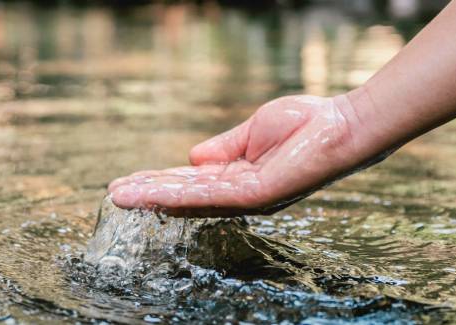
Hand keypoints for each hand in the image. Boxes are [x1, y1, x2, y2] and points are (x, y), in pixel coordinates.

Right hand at [108, 95, 373, 213]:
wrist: (341, 125)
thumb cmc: (305, 124)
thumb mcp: (252, 133)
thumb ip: (222, 148)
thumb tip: (190, 159)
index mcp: (238, 179)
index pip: (190, 184)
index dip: (159, 182)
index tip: (129, 181)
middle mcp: (240, 195)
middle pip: (185, 197)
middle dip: (149, 194)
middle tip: (114, 195)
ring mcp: (247, 197)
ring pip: (191, 200)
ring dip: (153, 198)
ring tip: (121, 196)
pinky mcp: (256, 194)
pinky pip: (210, 195)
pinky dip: (179, 194)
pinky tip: (154, 192)